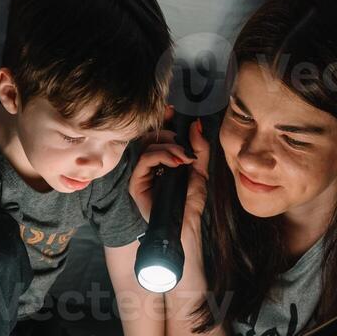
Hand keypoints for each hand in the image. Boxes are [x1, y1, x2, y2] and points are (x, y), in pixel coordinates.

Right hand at [130, 110, 209, 243]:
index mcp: (162, 160)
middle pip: (152, 137)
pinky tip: (175, 163)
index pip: (159, 135)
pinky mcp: (136, 181)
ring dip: (169, 147)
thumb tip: (195, 124)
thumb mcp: (200, 170)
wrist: (185, 225)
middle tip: (184, 147)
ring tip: (183, 159)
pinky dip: (162, 155)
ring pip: (149, 145)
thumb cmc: (190, 202)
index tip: (172, 110)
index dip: (164, 121)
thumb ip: (199, 148)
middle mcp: (149, 165)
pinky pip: (145, 158)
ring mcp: (141, 173)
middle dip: (170, 135)